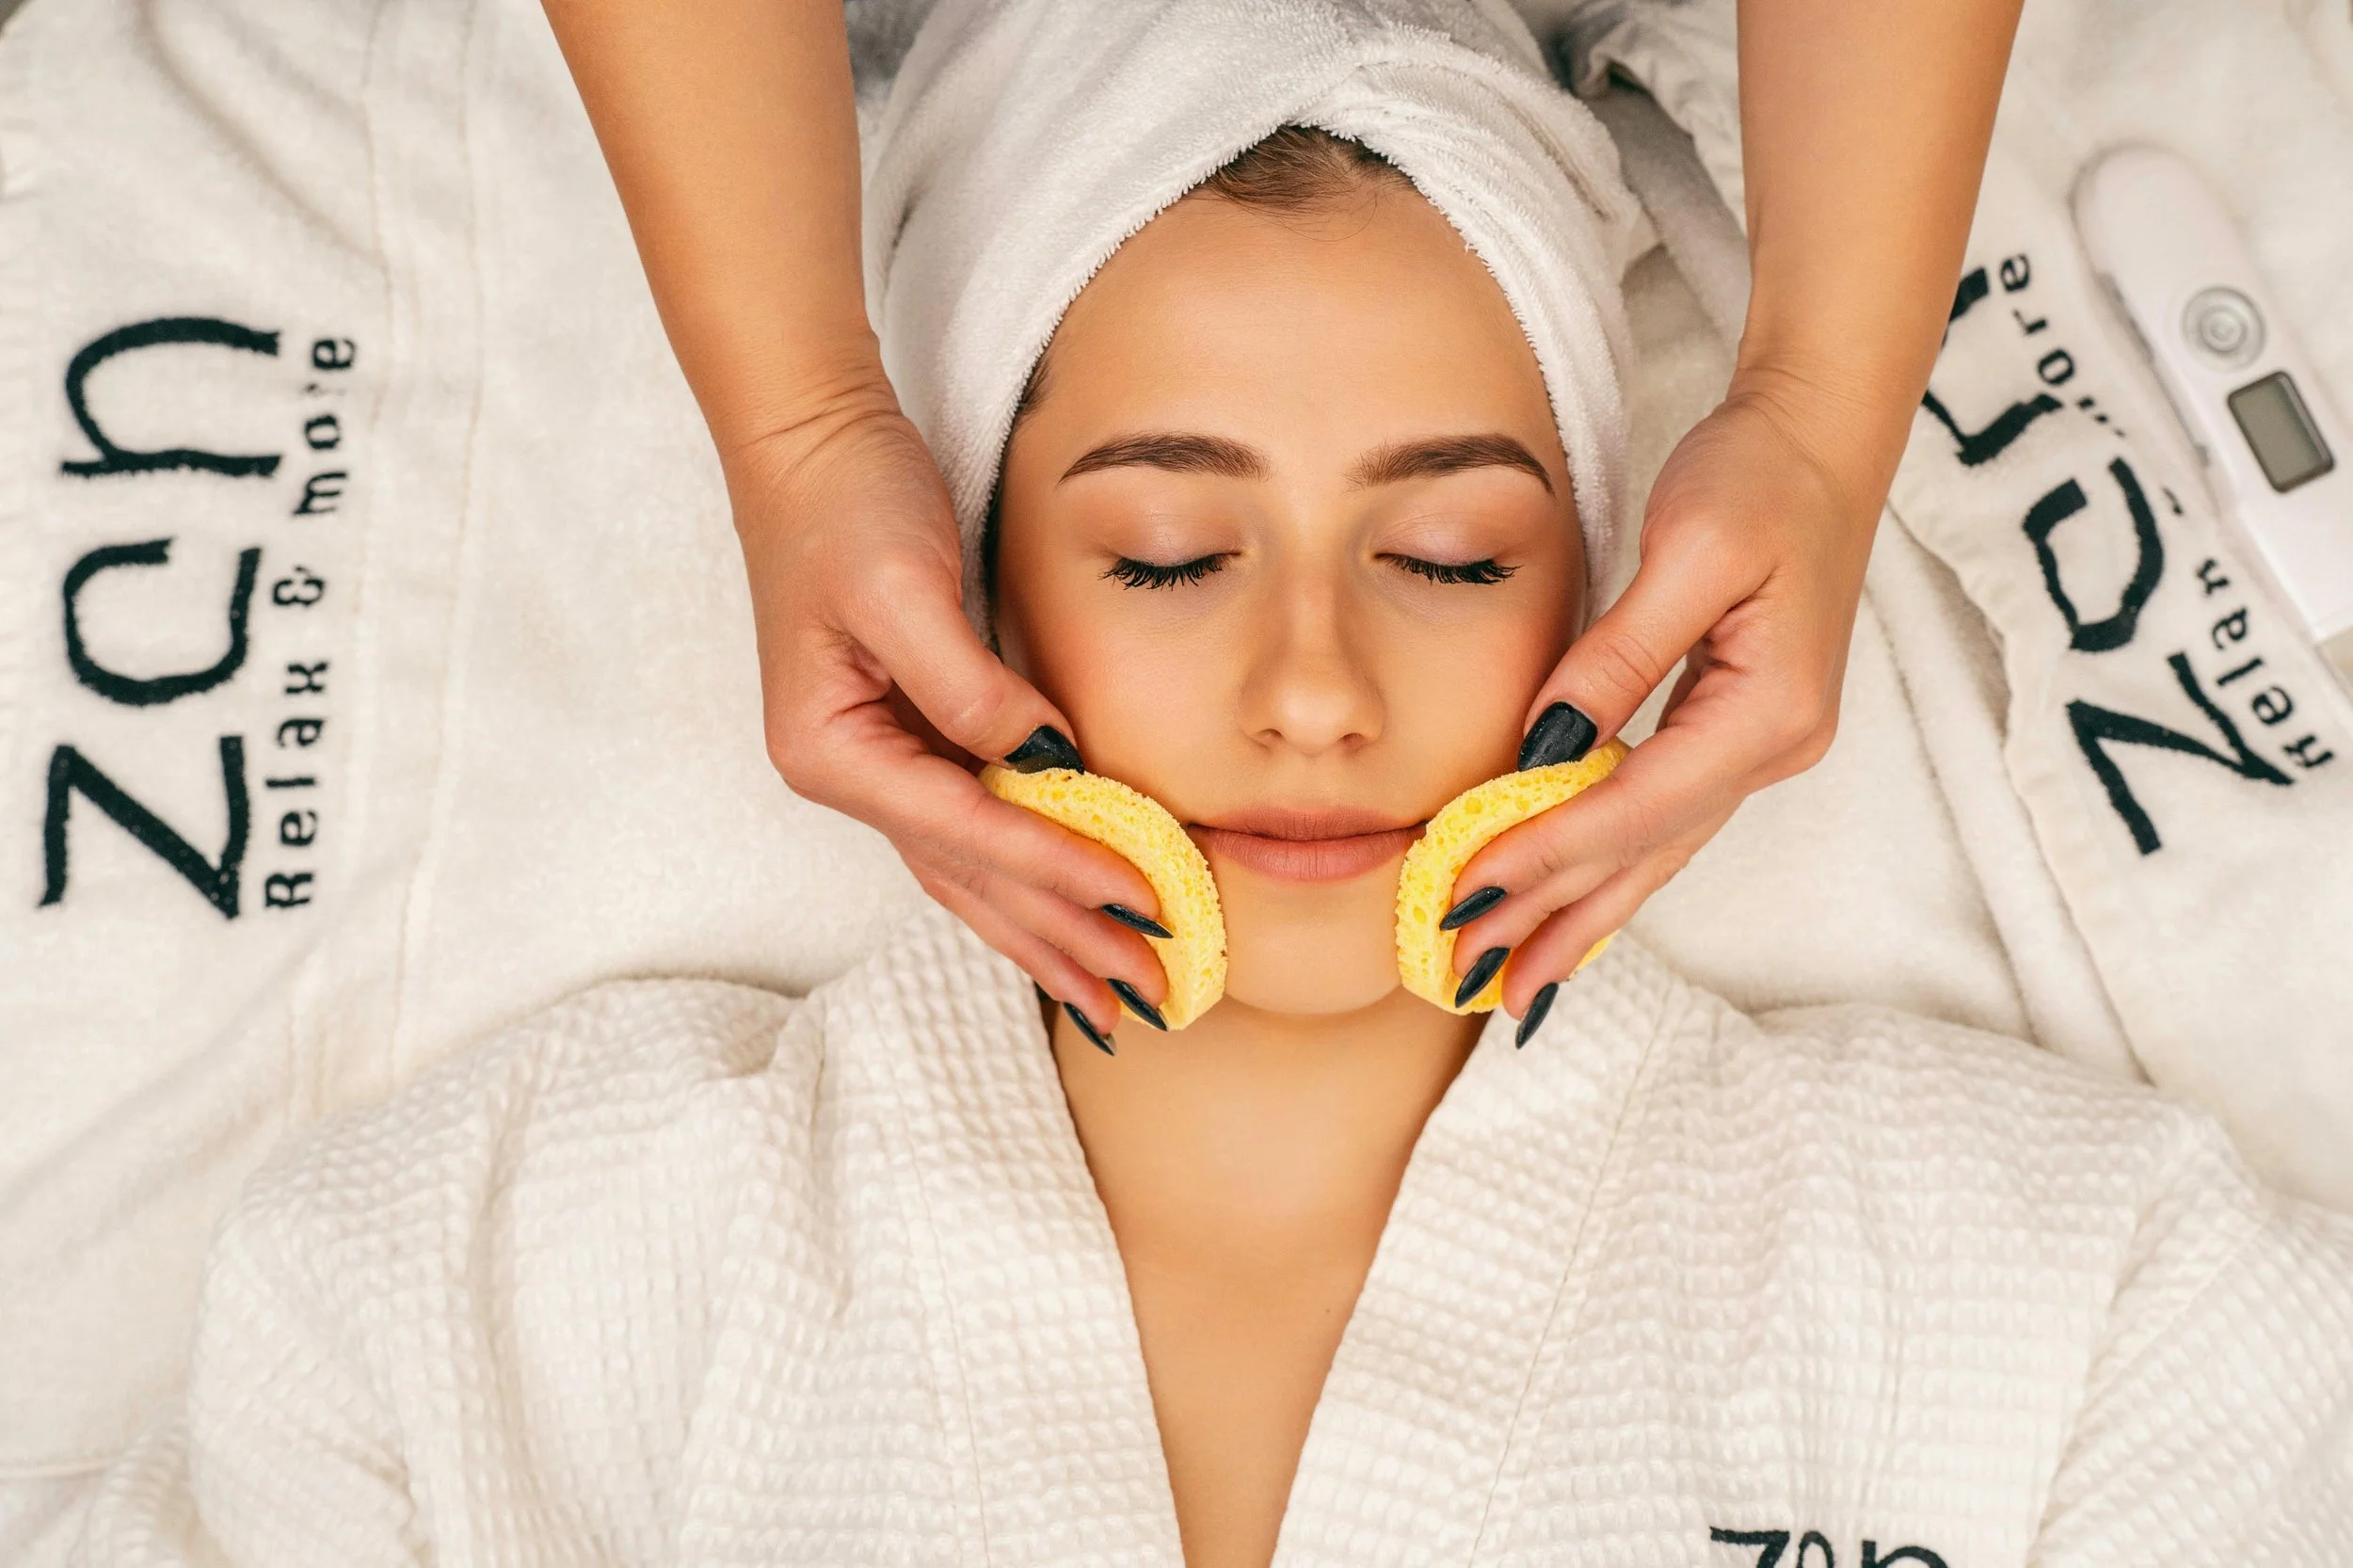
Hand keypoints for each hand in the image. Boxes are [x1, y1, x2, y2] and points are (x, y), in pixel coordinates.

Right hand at [726, 397, 1166, 1031]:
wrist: (807, 442)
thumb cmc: (842, 504)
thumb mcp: (902, 587)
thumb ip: (969, 688)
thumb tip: (1044, 763)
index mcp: (831, 749)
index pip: (966, 830)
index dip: (1059, 869)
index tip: (1141, 904)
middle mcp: (849, 773)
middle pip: (970, 880)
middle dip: (1061, 940)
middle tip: (1147, 995)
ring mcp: (877, 762)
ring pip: (974, 872)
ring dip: (1048, 933)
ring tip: (1113, 996)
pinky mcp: (910, 738)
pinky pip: (978, 829)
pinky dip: (1030, 877)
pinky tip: (1070, 919)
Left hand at [1440, 373, 1886, 1017]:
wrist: (1822, 438)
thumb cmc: (1759, 477)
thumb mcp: (1688, 550)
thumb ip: (1619, 655)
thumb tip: (1546, 744)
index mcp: (1767, 711)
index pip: (1635, 805)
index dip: (1546, 853)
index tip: (1466, 890)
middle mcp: (1772, 747)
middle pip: (1645, 854)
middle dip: (1554, 920)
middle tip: (1470, 978)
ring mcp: (1761, 747)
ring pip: (1655, 852)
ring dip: (1580, 915)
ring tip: (1513, 981)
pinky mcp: (1737, 732)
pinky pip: (1660, 820)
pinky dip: (1608, 866)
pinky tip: (1569, 909)